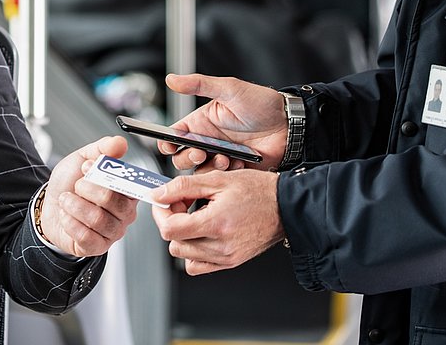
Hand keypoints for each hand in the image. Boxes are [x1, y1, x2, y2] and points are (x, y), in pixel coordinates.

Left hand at [39, 136, 139, 256]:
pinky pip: (86, 236)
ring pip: (97, 218)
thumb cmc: (70, 184)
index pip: (128, 183)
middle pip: (112, 200)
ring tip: (67, 200)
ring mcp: (113, 232)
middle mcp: (125, 212)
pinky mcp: (97, 247)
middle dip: (86, 189)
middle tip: (76, 185)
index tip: (87, 166)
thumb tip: (120, 143)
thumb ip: (102, 149)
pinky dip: (69, 222)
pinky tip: (67, 216)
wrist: (50, 205)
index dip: (105, 174)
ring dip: (74, 205)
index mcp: (127, 190)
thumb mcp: (83, 159)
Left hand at [150, 169, 283, 274]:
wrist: (287, 207)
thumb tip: (157, 194)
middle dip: (172, 223)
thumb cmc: (259, 191)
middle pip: (174, 244)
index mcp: (216, 223)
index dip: (162, 214)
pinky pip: (197, 265)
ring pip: (183, 255)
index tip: (166, 202)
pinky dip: (194, 251)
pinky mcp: (230, 263)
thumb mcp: (218, 179)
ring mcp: (226, 257)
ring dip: (183, 236)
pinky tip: (203, 234)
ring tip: (196, 218)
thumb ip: (183, 186)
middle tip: (184, 205)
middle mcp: (221, 246)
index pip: (170, 230)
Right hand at [158, 74, 288, 171]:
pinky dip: (226, 174)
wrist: (288, 125)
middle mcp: (207, 141)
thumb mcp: (228, 89)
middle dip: (188, 157)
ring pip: (199, 170)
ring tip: (225, 158)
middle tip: (201, 151)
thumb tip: (171, 79)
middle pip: (182, 157)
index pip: (174, 136)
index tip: (171, 144)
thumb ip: (198, 84)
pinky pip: (220, 178)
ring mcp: (220, 156)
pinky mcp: (234, 169)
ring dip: (208, 166)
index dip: (168, 142)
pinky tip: (238, 163)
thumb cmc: (261, 103)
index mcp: (201, 122)